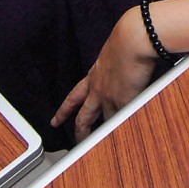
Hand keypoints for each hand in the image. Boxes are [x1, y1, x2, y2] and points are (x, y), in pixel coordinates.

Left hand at [51, 6, 157, 142]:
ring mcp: (110, 98)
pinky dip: (120, 131)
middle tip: (75, 142)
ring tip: (98, 149)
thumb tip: (122, 65)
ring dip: (99, 136)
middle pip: (83, 116)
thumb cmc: (128, 40)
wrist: (133, 38)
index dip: (64, 110)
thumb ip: (115, 64)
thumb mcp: (114, 53)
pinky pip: (121, 122)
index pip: (74, 97)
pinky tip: (121, 140)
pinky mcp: (124, 102)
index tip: (55, 120)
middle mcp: (98, 89)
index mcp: (94, 75)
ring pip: (101, 123)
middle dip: (78, 132)